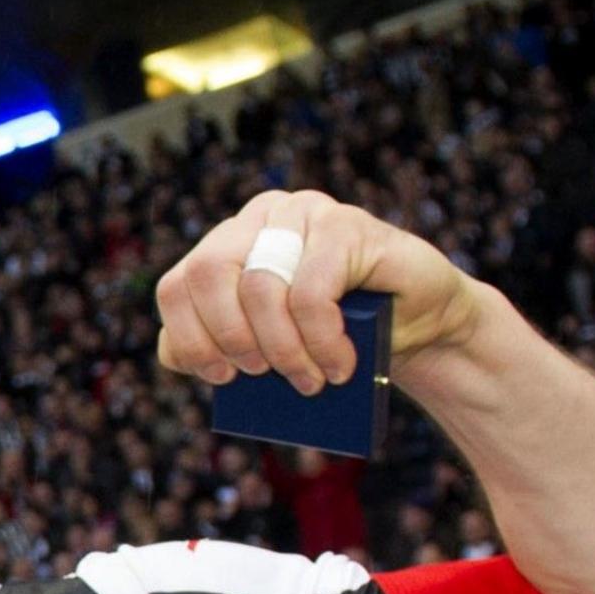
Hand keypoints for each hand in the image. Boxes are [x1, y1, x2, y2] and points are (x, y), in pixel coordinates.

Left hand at [153, 189, 489, 394]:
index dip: (190, 337)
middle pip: (207, 276)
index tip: (221, 376)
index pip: (177, 286)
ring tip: (308, 381)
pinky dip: (320, 340)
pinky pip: (311, 291)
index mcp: (225, 244)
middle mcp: (257, 218)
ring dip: (282, 348)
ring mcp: (301, 212)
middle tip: (262, 375)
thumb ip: (213, 344)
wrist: (418, 322)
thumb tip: (176, 354)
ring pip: (259, 287)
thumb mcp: (267, 343)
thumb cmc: (336, 334)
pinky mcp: (345, 224)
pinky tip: (339, 365)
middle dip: (230, 338)